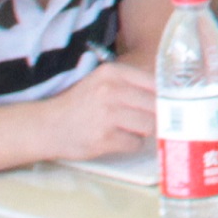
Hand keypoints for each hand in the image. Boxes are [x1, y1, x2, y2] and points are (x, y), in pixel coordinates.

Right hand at [34, 57, 159, 164]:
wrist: (46, 126)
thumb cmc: (80, 105)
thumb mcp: (102, 83)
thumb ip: (131, 85)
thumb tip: (169, 95)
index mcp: (113, 73)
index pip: (156, 84)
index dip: (166, 97)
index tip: (170, 105)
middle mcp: (111, 90)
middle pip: (156, 106)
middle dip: (158, 116)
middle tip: (152, 121)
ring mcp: (107, 115)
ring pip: (149, 125)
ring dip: (144, 131)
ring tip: (130, 129)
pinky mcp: (103, 138)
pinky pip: (135, 143)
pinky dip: (131, 144)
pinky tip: (117, 139)